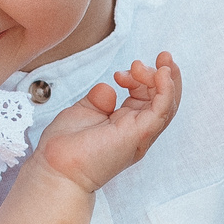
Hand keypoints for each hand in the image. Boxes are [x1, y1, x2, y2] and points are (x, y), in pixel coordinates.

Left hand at [34, 53, 182, 192]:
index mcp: (125, 126)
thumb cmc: (65, 147)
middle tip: (160, 56)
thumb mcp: (84, 112)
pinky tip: (162, 73)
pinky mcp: (139, 135)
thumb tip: (110, 88)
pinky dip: (166, 89)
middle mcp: (137, 131)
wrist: (56, 168)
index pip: (147, 99)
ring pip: (167, 104)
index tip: (120, 74)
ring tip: (161, 59)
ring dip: (168, 78)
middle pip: (162, 100)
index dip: (141, 79)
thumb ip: (100, 99)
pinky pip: (162, 110)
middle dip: (162, 74)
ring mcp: (140, 134)